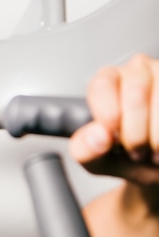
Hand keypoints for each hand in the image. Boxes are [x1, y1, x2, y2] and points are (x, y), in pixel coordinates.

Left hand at [70, 53, 158, 185]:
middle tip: (135, 150)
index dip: (109, 115)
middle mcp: (136, 71)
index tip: (113, 136)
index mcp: (105, 82)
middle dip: (136, 133)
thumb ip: (85, 150)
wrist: (155, 164)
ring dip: (158, 137)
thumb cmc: (126, 156)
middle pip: (136, 95)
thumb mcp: (97, 160)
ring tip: (152, 149)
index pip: (102, 85)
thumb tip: (99, 135)